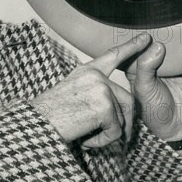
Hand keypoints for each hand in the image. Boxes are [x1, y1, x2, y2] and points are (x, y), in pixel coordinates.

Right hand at [31, 35, 150, 148]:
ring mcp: (100, 89)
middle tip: (112, 138)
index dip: (131, 47)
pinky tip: (86, 141)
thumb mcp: (70, 95)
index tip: (146, 38)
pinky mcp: (104, 106)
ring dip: (107, 135)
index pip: (112, 56)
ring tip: (87, 139)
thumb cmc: (49, 116)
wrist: (36, 125)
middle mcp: (95, 76)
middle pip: (126, 99)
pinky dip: (103, 142)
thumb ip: (91, 92)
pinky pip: (116, 131)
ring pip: (121, 118)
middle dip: (124, 122)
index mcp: (86, 71)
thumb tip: (112, 107)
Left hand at [125, 35, 181, 142]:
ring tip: (173, 28)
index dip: (136, 38)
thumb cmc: (153, 110)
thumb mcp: (144, 89)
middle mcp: (149, 62)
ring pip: (168, 45)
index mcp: (134, 67)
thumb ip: (146, 67)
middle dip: (154, 34)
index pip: (133, 48)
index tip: (144, 32)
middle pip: (151, 43)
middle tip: (159, 23)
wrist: (178, 126)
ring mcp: (167, 63)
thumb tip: (157, 46)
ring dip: (171, 37)